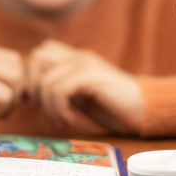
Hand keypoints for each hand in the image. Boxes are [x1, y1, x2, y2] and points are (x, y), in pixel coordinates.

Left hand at [27, 40, 143, 134]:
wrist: (146, 110)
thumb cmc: (114, 107)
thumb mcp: (80, 96)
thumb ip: (61, 89)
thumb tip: (31, 95)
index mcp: (75, 58)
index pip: (39, 53)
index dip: (29, 77)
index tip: (35, 103)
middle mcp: (79, 56)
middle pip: (37, 56)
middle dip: (31, 86)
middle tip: (39, 108)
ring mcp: (86, 64)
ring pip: (46, 79)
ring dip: (48, 106)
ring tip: (63, 121)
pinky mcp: (91, 76)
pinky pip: (59, 90)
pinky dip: (58, 110)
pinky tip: (70, 121)